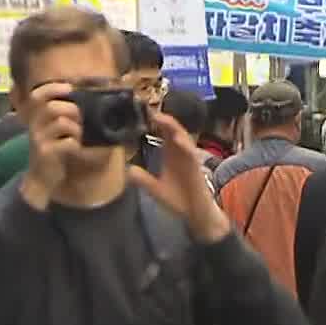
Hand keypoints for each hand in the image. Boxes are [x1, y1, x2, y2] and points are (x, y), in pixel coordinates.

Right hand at [19, 82, 84, 209]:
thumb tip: (81, 101)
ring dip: (77, 128)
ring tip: (79, 135)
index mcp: (35, 117)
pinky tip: (76, 148)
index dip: (52, 88)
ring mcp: (40, 139)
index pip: (37, 95)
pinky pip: (67, 142)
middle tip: (80, 118)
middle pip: (53, 107)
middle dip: (72, 109)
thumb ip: (59, 115)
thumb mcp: (49, 130)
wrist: (41, 178)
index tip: (69, 88)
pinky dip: (76, 144)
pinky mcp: (47, 153)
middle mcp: (35, 125)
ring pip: (62, 123)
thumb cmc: (50, 150)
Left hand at [131, 112, 229, 243]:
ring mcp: (189, 159)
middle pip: (173, 131)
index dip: (156, 123)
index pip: (164, 134)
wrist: (196, 214)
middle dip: (163, 120)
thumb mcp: (156, 189)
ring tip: (161, 119)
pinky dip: (186, 145)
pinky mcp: (197, 168)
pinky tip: (178, 140)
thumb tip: (129, 170)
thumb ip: (144, 179)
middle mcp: (180, 153)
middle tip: (150, 110)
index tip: (144, 113)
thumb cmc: (180, 199)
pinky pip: (192, 153)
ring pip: (183, 138)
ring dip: (173, 128)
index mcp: (171, 155)